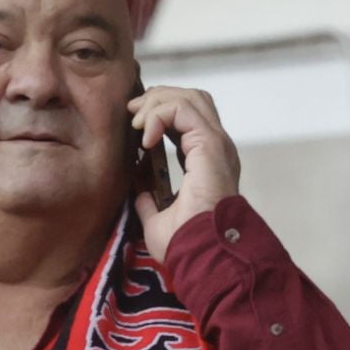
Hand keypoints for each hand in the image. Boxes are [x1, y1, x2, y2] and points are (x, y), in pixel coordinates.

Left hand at [129, 85, 240, 263]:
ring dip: (158, 101)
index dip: (161, 113)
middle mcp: (215, 148)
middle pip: (192, 99)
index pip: (189, 118)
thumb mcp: (158, 220)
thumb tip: (138, 190)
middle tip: (133, 113)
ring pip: (190, 98)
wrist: (202, 252)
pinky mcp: (210, 144)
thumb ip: (149, 201)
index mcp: (207, 162)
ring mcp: (216, 144)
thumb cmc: (187, 242)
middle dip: (158, 98)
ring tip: (138, 120)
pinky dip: (160, 113)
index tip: (136, 125)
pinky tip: (146, 134)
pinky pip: (184, 109)